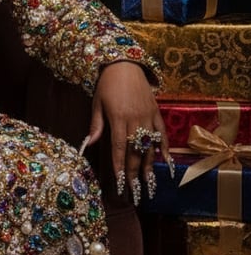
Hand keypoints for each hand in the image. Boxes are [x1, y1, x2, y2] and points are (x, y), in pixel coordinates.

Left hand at [87, 61, 169, 204]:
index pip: (119, 147)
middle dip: (134, 172)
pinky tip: (165, 163)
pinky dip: (164, 148)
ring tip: (148, 184)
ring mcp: (148, 116)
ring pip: (150, 145)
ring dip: (149, 166)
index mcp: (118, 117)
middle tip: (134, 190)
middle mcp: (135, 118)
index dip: (120, 166)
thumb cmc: (107, 84)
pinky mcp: (156, 112)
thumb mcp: (97, 103)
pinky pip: (162, 133)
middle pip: (135, 151)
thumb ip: (96, 125)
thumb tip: (90, 144)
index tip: (120, 182)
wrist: (125, 64)